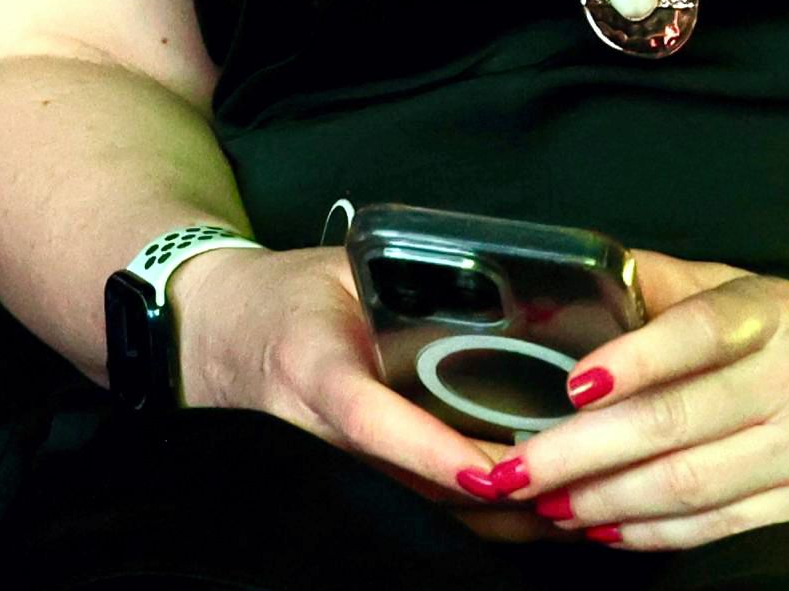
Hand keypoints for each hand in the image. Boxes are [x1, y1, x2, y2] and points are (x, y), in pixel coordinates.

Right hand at [169, 244, 535, 537]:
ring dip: (493, 519)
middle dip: (490, 498)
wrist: (216, 338)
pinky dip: (472, 517)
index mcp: (311, 364)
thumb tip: (522, 293)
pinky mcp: (346, 484)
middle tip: (570, 490)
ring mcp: (327, 468)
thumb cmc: (288, 295)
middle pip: (409, 483)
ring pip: (417, 510)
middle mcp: (314, 430)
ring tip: (572, 509)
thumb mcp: (343, 269)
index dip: (431, 451)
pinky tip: (532, 512)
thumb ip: (417, 281)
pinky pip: (414, 509)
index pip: (370, 419)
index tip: (493, 470)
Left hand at [493, 252, 788, 551]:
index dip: (634, 359)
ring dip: (606, 501)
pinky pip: (721, 524)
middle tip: (514, 469)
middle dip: (582, 453)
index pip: (697, 332)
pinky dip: (656, 532)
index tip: (574, 383)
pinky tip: (604, 529)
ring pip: (689, 484)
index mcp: (771, 316)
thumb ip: (672, 284)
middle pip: (673, 424)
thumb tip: (582, 274)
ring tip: (545, 505)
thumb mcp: (758, 289)